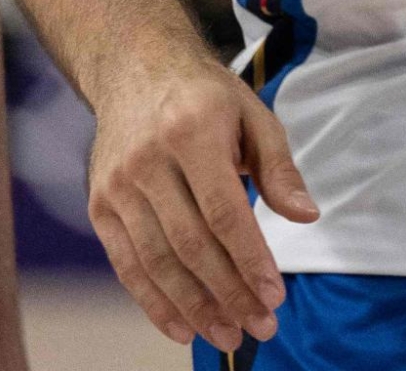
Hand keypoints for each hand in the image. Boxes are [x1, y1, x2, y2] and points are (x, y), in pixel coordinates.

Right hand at [85, 49, 318, 352]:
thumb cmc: (207, 97)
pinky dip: (154, 302)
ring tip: (228, 335)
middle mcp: (147, 161)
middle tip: (260, 326)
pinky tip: (183, 328)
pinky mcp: (99, 206)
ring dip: (194, 307)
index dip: (249, 259)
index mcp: (191, 132)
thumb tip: (306, 215)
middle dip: (228, 293)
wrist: (136, 70)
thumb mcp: (253, 115)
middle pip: (190, 244)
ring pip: (157, 262)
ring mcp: (117, 186)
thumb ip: (279, 168)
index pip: (223, 211)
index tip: (274, 296)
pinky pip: (127, 264)